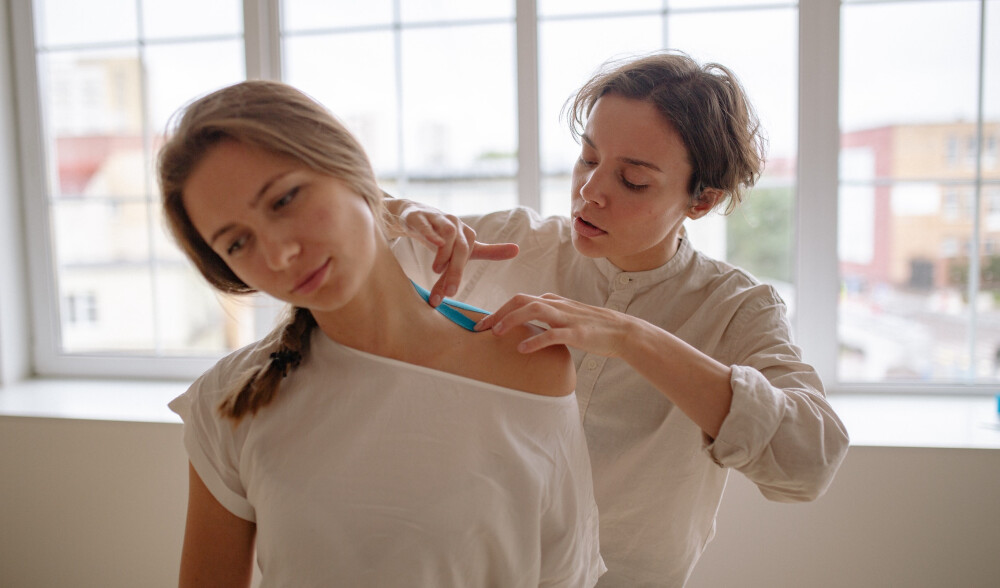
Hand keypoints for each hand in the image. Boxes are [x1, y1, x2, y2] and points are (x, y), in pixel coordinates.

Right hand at [387, 197, 517, 305]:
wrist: (414, 215)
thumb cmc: (442, 234)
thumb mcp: (463, 246)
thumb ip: (488, 251)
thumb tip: (517, 250)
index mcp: (467, 234)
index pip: (469, 254)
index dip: (467, 268)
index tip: (469, 282)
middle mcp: (455, 224)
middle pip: (462, 247)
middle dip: (456, 270)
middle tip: (449, 291)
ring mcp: (437, 219)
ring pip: (448, 233)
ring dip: (444, 253)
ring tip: (437, 270)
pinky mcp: (419, 217)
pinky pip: (425, 224)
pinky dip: (430, 233)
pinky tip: (433, 243)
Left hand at [476, 293, 633, 356]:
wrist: (620, 331)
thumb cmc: (591, 326)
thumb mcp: (565, 317)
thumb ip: (546, 317)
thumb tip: (524, 324)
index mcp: (552, 301)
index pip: (519, 300)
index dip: (498, 310)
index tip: (482, 324)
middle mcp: (556, 305)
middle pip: (521, 300)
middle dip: (498, 313)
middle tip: (481, 328)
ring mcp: (566, 317)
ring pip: (534, 310)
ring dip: (512, 319)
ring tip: (497, 333)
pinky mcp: (576, 333)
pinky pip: (552, 334)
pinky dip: (535, 340)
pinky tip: (522, 349)